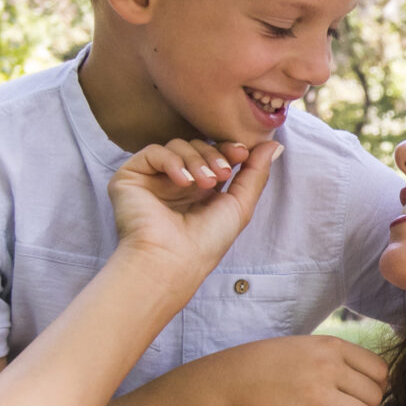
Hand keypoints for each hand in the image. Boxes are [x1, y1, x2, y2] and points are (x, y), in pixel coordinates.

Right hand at [110, 138, 278, 275]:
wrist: (172, 261)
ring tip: (203, 184)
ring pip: (177, 146)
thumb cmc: (206, 242)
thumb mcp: (240, 205)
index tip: (241, 153)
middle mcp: (175, 182)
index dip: (227, 148)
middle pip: (197, 146)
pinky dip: (172, 162)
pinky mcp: (129, 177)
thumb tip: (275, 144)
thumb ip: (256, 173)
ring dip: (196, 160)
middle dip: (213, 155)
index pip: (213, 154)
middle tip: (222, 174)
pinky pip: (153, 152)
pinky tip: (183, 183)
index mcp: (199, 190)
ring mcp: (152, 179)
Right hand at [218, 334, 390, 405]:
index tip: (361, 398)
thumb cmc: (270, 365)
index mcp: (332, 347)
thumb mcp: (307, 347)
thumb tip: (378, 379)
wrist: (229, 381)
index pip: (380, 371)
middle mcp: (326, 367)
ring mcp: (313, 393)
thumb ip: (339, 358)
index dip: (376, 389)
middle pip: (374, 397)